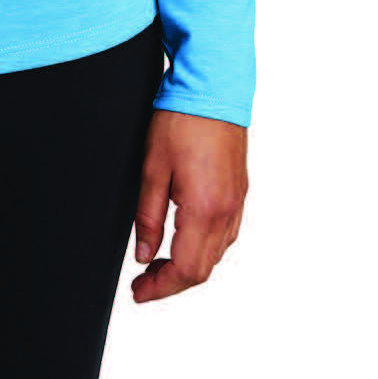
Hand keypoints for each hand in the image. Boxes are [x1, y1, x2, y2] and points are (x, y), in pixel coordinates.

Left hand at [129, 110, 246, 302]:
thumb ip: (148, 218)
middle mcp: (227, 211)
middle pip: (203, 269)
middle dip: (172, 283)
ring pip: (216, 254)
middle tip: (143, 282)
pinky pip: (226, 235)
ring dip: (189, 267)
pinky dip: (204, 248)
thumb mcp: (152, 169)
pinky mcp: (239, 191)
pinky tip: (184, 240)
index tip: (138, 291)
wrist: (213, 87)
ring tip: (158, 263)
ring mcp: (237, 202)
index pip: (186, 270)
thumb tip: (144, 255)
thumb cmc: (182, 120)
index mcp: (205, 209)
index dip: (160, 288)